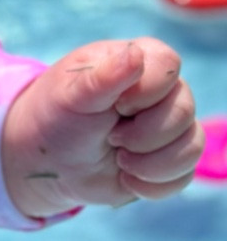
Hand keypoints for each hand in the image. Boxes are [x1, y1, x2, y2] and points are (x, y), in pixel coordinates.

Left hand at [1, 37, 201, 218]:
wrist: (49, 162)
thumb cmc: (57, 118)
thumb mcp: (71, 96)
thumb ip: (103, 76)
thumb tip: (135, 55)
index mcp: (140, 60)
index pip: (168, 65)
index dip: (143, 93)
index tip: (113, 106)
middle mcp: (164, 90)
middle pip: (184, 110)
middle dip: (142, 135)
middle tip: (110, 137)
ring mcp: (171, 126)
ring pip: (191, 147)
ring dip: (148, 164)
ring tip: (118, 158)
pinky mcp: (171, 159)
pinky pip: (184, 176)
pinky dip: (150, 185)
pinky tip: (126, 177)